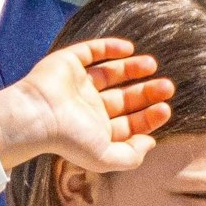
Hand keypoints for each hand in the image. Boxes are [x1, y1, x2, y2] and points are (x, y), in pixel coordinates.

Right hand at [0, 38, 173, 172]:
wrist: (37, 115)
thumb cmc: (69, 140)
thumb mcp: (105, 158)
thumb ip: (131, 156)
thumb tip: (150, 142)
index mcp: (95, 129)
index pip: (127, 122)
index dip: (148, 117)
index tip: (165, 109)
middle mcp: (87, 107)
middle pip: (123, 98)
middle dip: (146, 93)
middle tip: (168, 87)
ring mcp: (76, 84)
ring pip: (110, 73)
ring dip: (132, 69)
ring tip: (153, 65)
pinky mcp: (67, 62)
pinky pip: (91, 51)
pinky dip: (109, 48)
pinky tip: (129, 49)